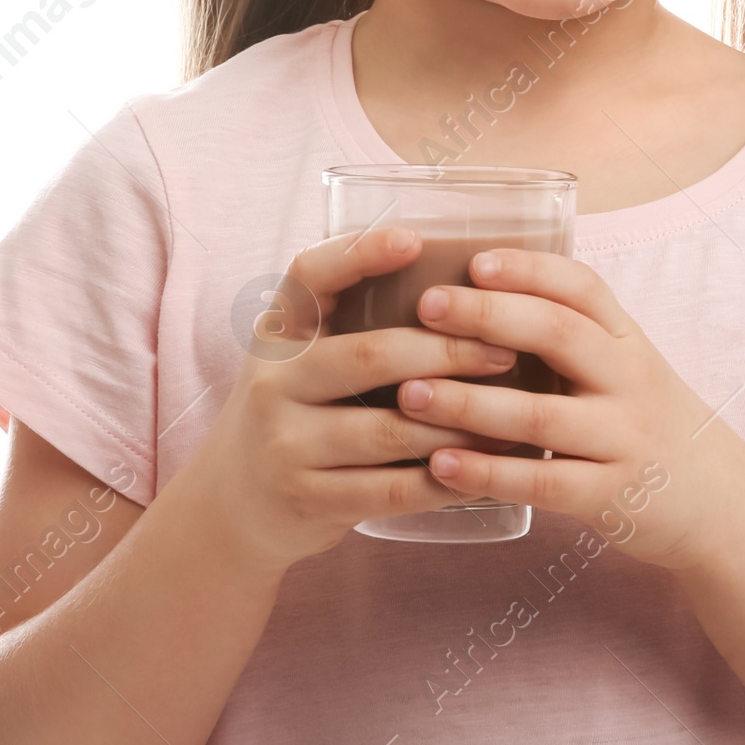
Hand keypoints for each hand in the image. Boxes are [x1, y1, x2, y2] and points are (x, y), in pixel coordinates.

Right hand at [189, 226, 521, 572]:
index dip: (359, 253)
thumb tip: (460, 285)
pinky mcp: (308, 500)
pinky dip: (444, 480)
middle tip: (505, 349)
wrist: (232, 506)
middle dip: (447, 351)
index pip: (308, 276)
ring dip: (459, 422)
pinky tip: (483, 470)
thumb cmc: (293, 413)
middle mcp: (274, 383)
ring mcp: (287, 445)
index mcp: (278, 334)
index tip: (415, 239)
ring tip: (512, 413)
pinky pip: (391, 490)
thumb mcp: (298, 359)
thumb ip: (350, 325)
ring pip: (390, 429)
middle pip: (370, 356)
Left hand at [397, 248, 744, 569]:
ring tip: (410, 393)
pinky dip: (489, 473)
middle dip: (488, 316)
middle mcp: (631, 380)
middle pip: (559, 335)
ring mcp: (624, 438)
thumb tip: (477, 293)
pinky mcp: (611, 496)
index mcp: (628, 339)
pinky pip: (544, 482)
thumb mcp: (625, 367)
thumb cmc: (645, 423)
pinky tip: (440, 465)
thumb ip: (569, 336)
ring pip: (542, 414)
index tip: (474, 260)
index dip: (529, 269)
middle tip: (427, 307)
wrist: (719, 505)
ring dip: (470, 403)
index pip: (582, 287)